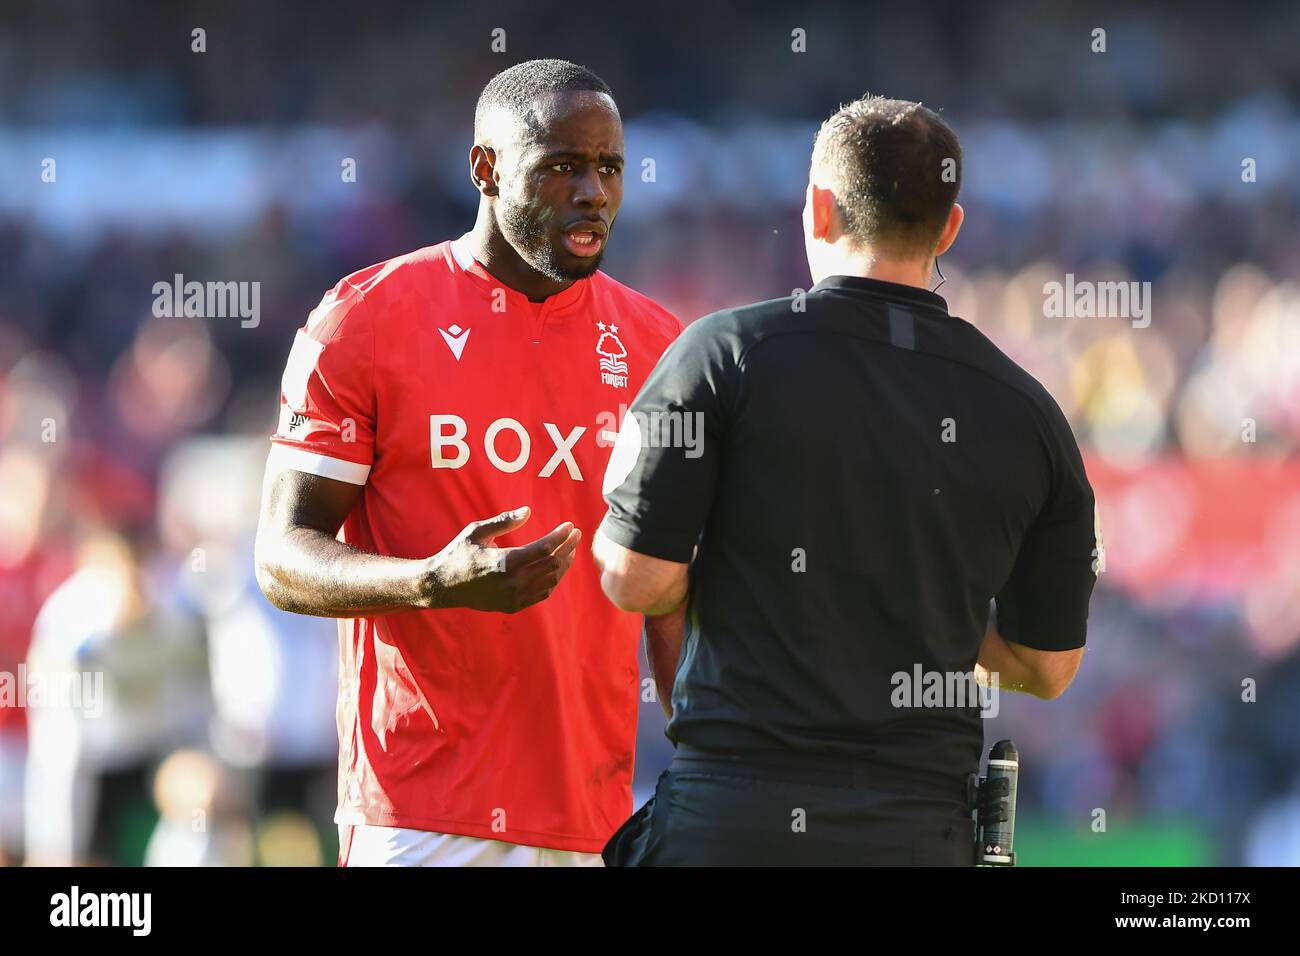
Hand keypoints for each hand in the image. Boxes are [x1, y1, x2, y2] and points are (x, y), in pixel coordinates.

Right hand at [422, 506, 580, 612]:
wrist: (443, 586)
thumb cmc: (459, 553)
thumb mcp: (476, 531)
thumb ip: (504, 521)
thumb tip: (528, 511)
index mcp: (504, 562)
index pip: (544, 549)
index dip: (561, 537)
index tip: (570, 526)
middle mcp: (512, 582)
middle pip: (552, 564)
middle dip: (568, 548)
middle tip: (575, 535)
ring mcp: (513, 597)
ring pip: (551, 581)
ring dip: (564, 564)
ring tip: (569, 550)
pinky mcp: (512, 606)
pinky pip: (542, 594)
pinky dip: (553, 580)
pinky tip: (556, 567)